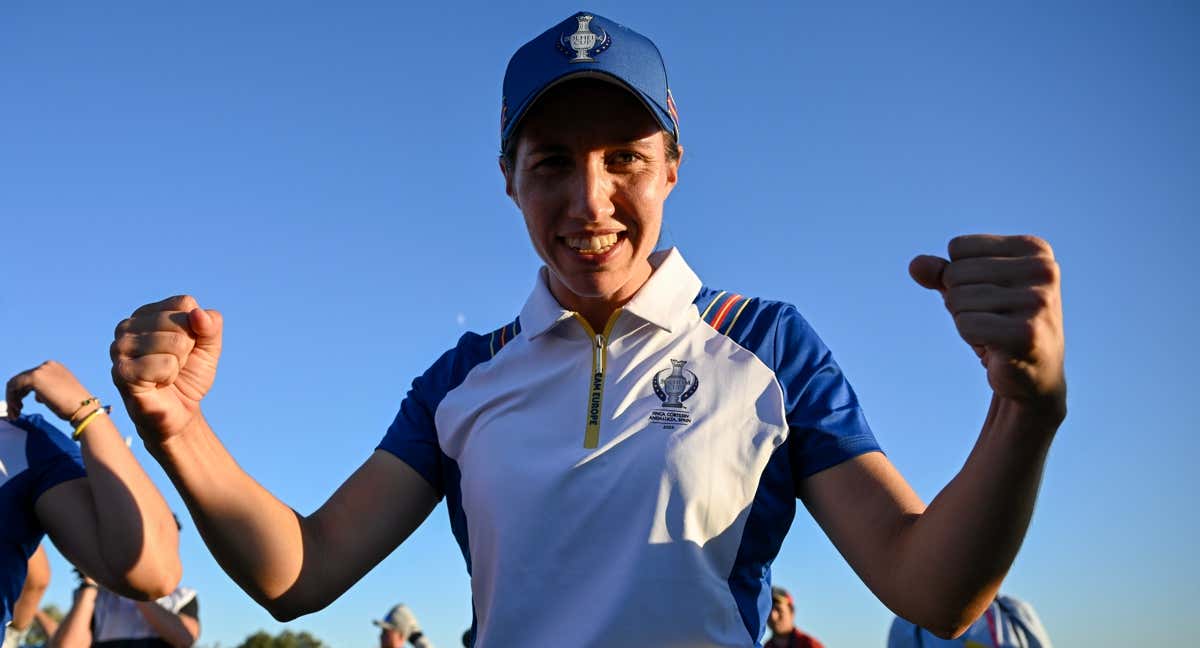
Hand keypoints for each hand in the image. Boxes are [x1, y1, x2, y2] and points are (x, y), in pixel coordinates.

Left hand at [7, 361, 93, 421]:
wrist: (83, 408)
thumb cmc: (75, 406)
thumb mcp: (60, 393)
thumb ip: (48, 390)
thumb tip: (37, 396)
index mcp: (56, 367)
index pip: (32, 377)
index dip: (23, 392)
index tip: (21, 405)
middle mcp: (48, 365)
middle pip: (23, 379)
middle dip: (17, 396)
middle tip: (16, 411)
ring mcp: (41, 370)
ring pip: (16, 382)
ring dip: (13, 398)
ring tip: (16, 412)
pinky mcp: (35, 377)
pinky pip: (13, 386)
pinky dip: (11, 398)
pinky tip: (17, 409)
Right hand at [110, 295, 222, 443]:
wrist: (179, 412)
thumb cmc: (189, 376)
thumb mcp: (209, 347)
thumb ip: (210, 325)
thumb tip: (197, 313)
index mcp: (146, 314)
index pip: (184, 304)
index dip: (195, 329)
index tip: (186, 348)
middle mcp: (127, 327)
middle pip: (180, 322)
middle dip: (187, 349)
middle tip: (175, 365)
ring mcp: (120, 349)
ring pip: (175, 343)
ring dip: (179, 364)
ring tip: (165, 375)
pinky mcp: (122, 371)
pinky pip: (165, 364)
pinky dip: (170, 376)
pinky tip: (158, 384)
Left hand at [910, 235, 1065, 419]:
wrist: (1035, 375)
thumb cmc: (1000, 324)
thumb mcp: (969, 290)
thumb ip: (941, 273)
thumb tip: (915, 265)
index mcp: (1033, 249)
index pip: (959, 247)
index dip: (959, 276)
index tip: (989, 295)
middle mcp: (1043, 270)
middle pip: (955, 273)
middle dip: (959, 300)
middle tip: (990, 319)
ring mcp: (1038, 301)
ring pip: (957, 299)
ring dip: (965, 320)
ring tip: (995, 332)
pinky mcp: (1026, 332)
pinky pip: (965, 324)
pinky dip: (970, 337)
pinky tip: (996, 346)